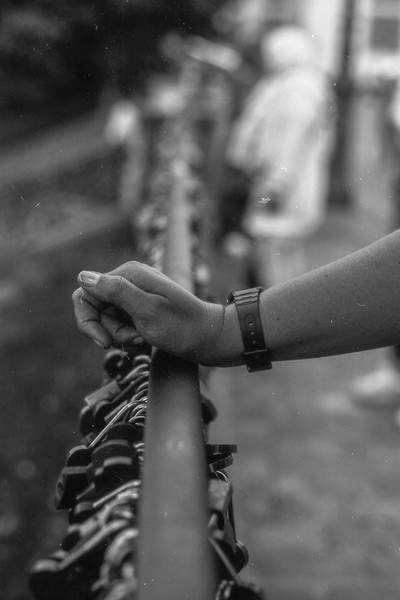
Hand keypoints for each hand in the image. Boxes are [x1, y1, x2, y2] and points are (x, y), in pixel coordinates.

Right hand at [72, 261, 224, 364]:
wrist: (209, 338)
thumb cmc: (181, 326)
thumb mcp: (146, 310)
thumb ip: (115, 291)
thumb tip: (83, 276)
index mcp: (128, 274)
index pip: (86, 292)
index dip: (89, 320)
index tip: (104, 342)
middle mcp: (129, 280)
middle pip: (97, 308)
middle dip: (109, 330)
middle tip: (133, 339)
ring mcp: (135, 294)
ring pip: (108, 320)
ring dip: (122, 336)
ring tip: (144, 339)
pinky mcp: (140, 308)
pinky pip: (121, 324)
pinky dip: (129, 337)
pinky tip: (146, 340)